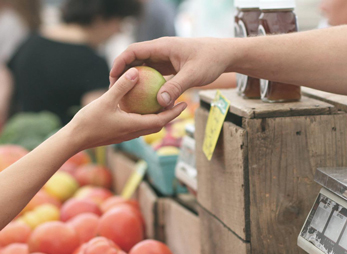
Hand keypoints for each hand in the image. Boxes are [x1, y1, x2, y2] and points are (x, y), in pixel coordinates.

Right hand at [68, 68, 186, 151]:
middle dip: (170, 115)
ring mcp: (127, 134)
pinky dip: (145, 117)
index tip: (185, 104)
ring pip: (149, 126)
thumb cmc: (89, 121)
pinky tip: (141, 107)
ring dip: (158, 117)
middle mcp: (134, 132)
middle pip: (158, 124)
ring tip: (163, 103)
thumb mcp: (106, 101)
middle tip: (178, 102)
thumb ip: (122, 87)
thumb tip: (136, 72)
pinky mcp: (121, 134)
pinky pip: (138, 125)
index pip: (161, 120)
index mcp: (135, 126)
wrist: (75, 139)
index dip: (174, 112)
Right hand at [110, 37, 232, 107]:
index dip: (120, 63)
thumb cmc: (210, 60)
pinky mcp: (170, 67)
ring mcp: (165, 59)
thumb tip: (160, 103)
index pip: (133, 51)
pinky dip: (147, 85)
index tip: (112, 78)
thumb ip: (176, 87)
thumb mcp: (193, 75)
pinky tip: (145, 100)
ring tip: (126, 97)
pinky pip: (154, 76)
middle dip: (123, 73)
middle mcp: (161, 51)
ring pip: (144, 68)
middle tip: (115, 90)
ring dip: (135, 80)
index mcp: (162, 47)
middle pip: (135, 60)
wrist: (224, 55)